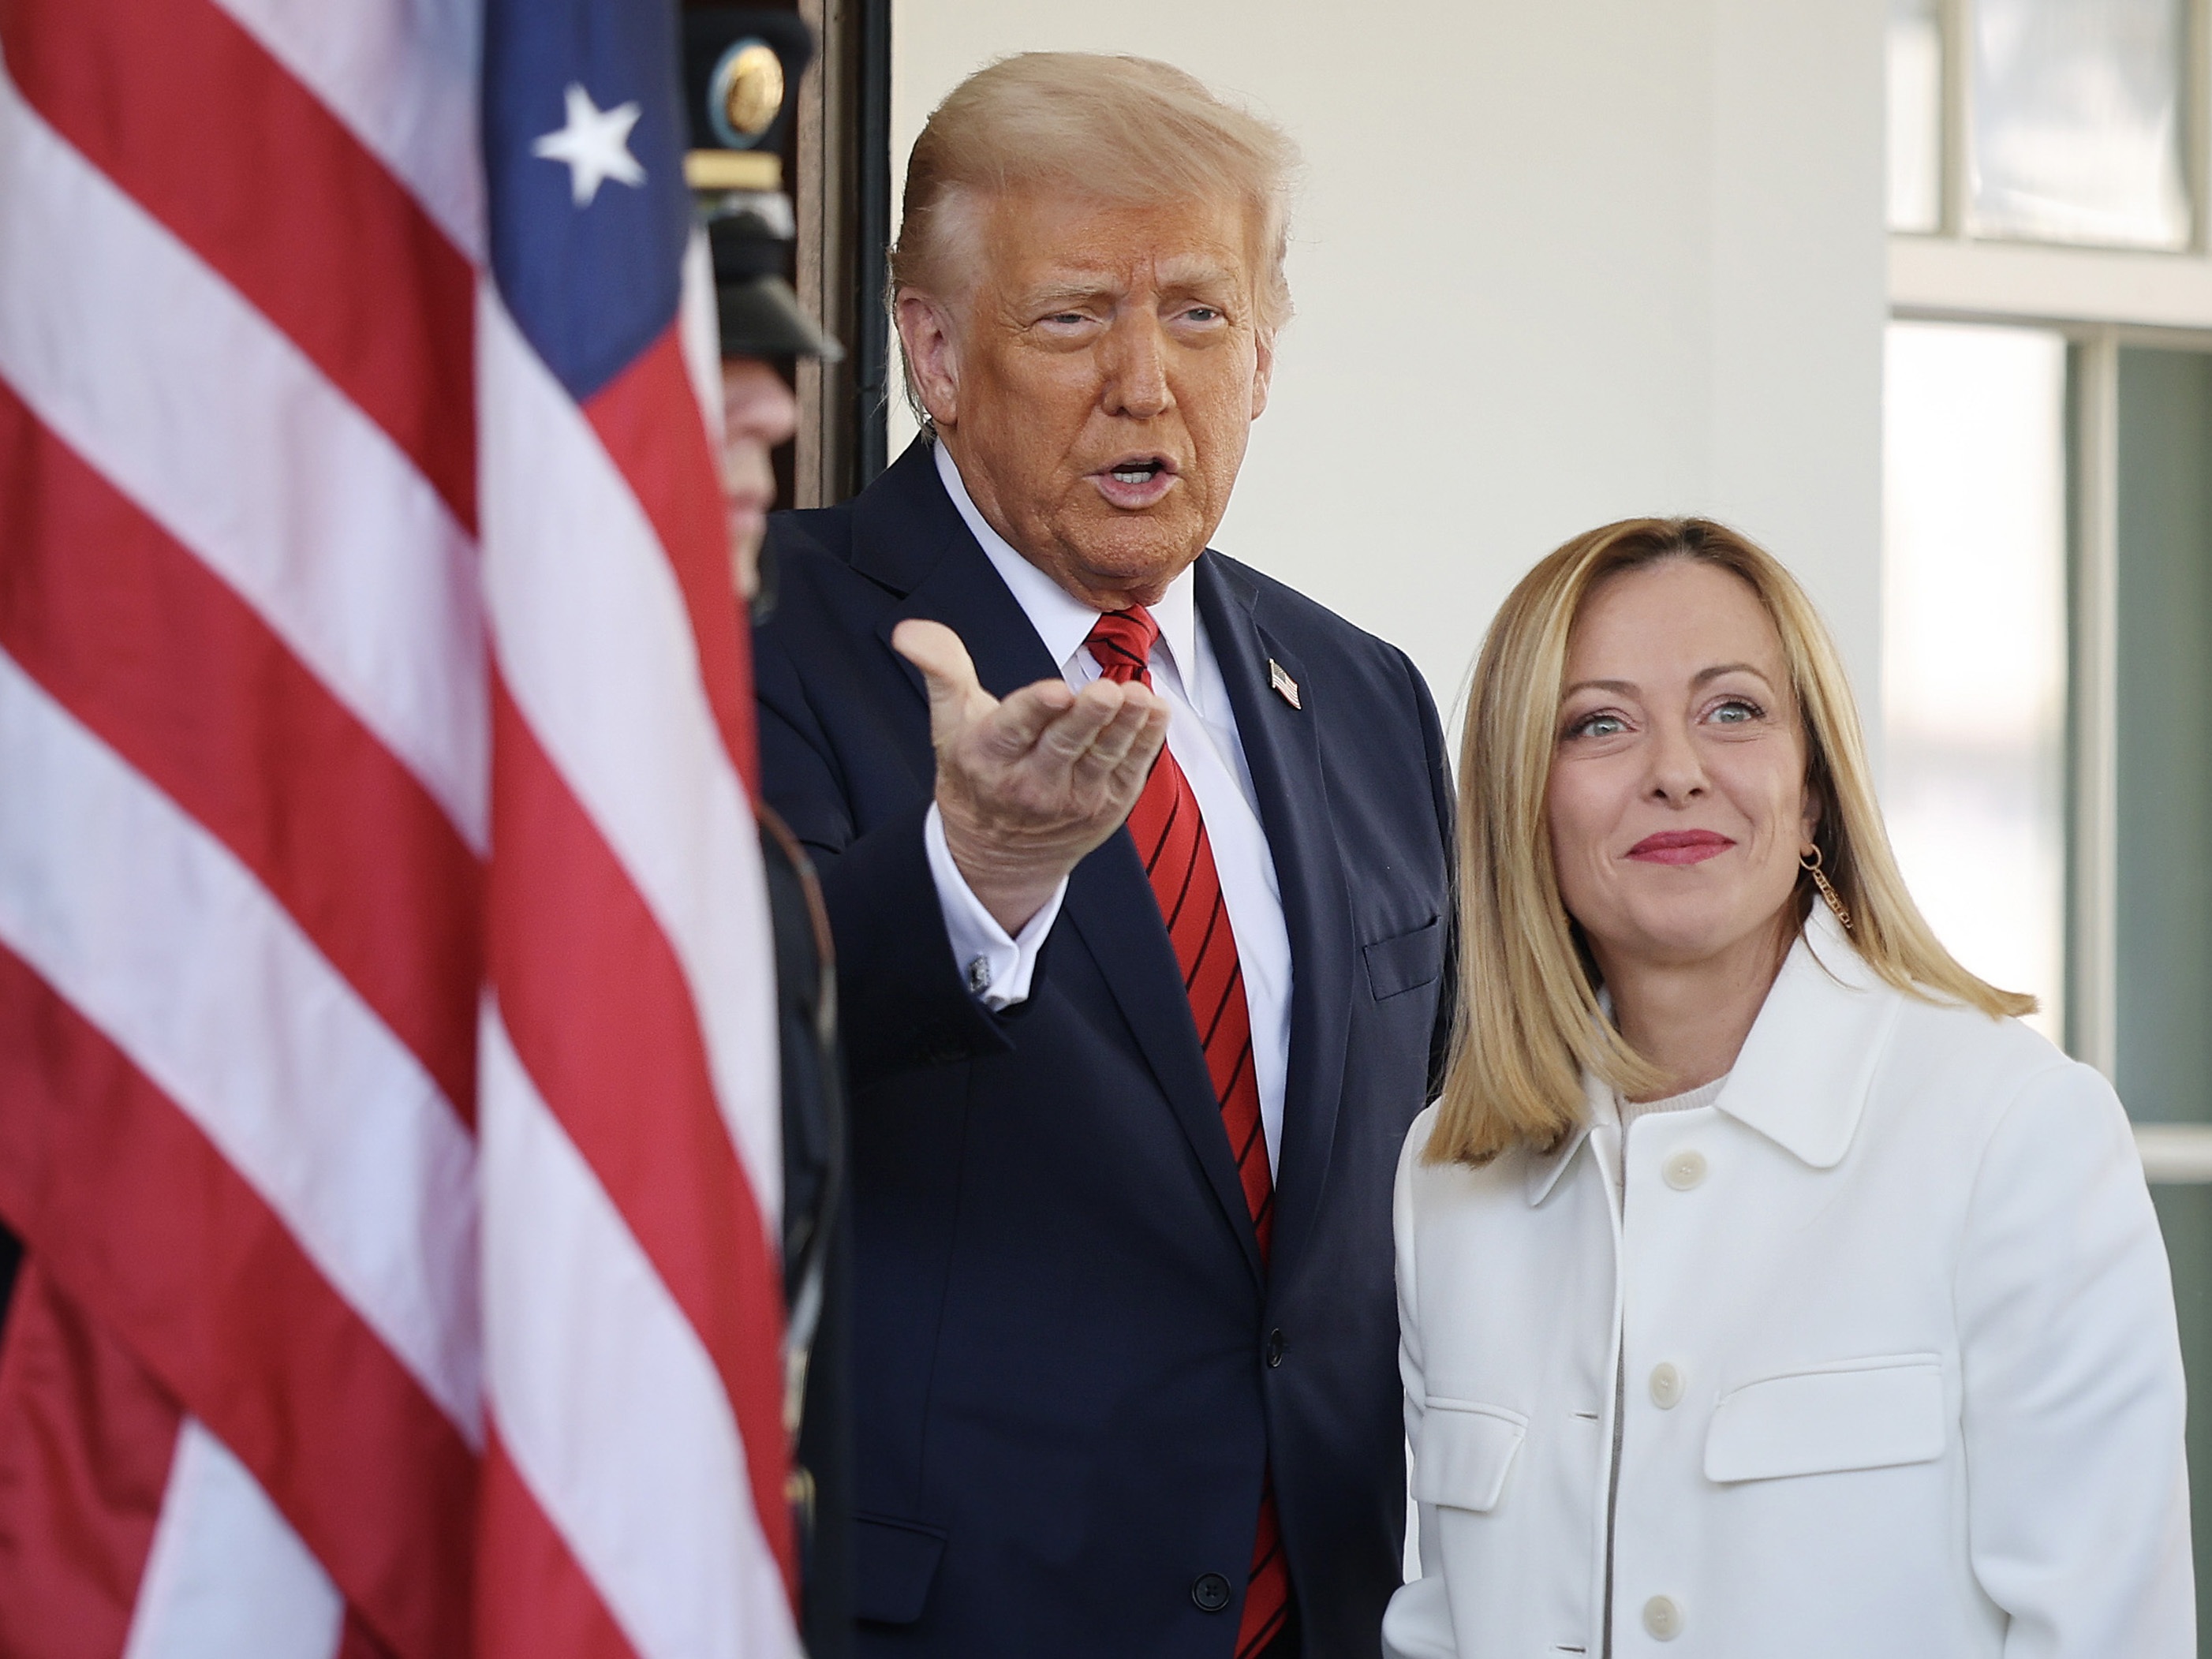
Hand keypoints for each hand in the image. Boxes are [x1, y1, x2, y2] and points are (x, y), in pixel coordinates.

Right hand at [892, 618, 1169, 934]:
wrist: (1000, 856)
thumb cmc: (976, 776)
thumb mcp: (948, 724)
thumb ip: (941, 670)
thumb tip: (910, 631)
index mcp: (989, 757)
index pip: (1013, 728)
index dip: (1035, 710)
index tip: (1055, 690)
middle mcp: (1031, 783)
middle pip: (1064, 745)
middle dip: (1088, 717)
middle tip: (1108, 692)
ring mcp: (1073, 798)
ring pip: (1103, 757)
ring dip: (1125, 727)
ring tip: (1138, 697)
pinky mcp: (1107, 805)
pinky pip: (1131, 770)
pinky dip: (1145, 741)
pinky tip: (1155, 711)